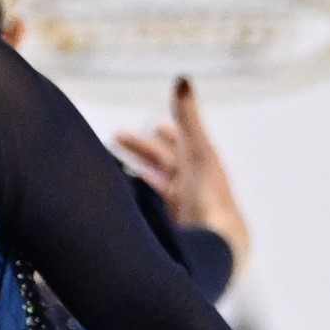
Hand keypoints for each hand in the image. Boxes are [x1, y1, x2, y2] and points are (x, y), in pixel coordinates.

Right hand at [114, 75, 249, 268]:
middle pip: (166, 162)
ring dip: (138, 171)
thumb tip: (183, 80)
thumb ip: (188, 118)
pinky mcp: (170, 227)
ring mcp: (182, 208)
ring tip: (113, 163)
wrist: (215, 249)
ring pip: (157, 184)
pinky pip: (150, 206)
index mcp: (204, 168)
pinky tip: (123, 193)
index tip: (150, 123)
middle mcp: (194, 187)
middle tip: (117, 136)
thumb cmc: (211, 199)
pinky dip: (137, 196)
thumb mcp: (198, 152)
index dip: (165, 132)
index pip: (181, 144)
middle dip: (143, 148)